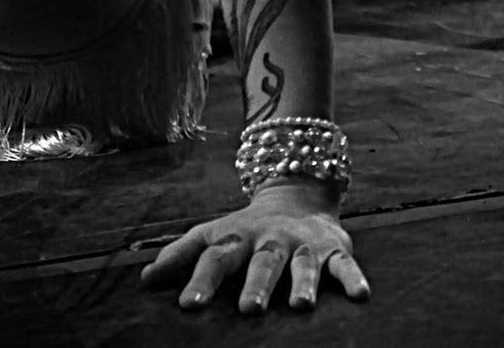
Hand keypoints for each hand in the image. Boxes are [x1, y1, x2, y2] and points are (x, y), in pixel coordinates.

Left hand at [140, 182, 369, 314]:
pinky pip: (345, 264)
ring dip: (301, 283)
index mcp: (236, 239)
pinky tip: (360, 295)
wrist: (295, 195)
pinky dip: (353, 277)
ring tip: (300, 306)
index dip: (200, 279)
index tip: (187, 305)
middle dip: (256, 284)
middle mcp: (269, 240)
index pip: (215, 258)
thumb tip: (143, 281)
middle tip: (248, 309)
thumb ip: (180, 256)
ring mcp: (302, 244)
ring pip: (302, 264)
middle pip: (261, 262)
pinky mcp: (333, 249)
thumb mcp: (213, 236)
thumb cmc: (245, 231)